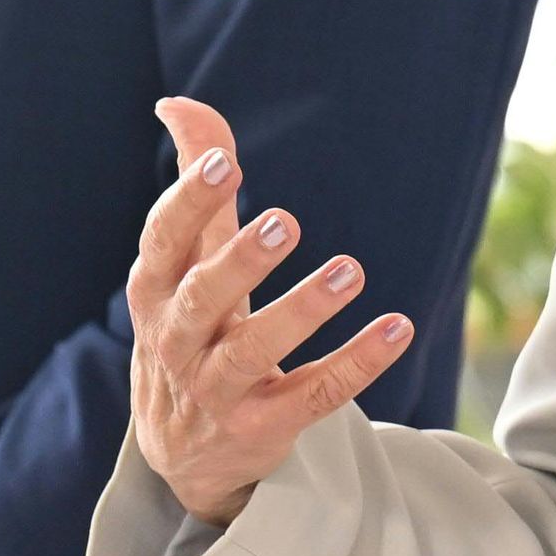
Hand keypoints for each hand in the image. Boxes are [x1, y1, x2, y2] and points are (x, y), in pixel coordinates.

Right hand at [126, 96, 412, 527]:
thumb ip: (196, 185)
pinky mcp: (264, 425)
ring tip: (349, 270)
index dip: (188, 202)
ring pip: (254, 352)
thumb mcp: (186, 264)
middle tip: (285, 222)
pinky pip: (314, 395)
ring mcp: (217, 390)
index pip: (163, 241)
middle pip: (204, 298)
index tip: (220, 162)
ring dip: (302, 311)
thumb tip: (178, 104)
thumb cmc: (191, 327)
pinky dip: (356, 363)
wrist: (185, 452)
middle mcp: (178, 341)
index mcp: (157, 291)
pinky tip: (398, 327)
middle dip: (241, 260)